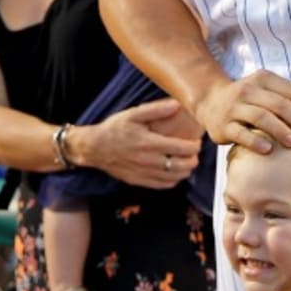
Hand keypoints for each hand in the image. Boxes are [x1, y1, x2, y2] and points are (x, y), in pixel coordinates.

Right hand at [80, 99, 202, 188]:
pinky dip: (173, 180)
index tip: (197, 142)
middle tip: (194, 152)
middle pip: (180, 166)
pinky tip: (174, 172)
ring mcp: (143, 173)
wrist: (93, 148)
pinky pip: (162, 185)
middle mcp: (148, 161)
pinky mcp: (138, 181)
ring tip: (188, 162)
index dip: (194, 147)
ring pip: (173, 178)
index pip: (181, 148)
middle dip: (193, 160)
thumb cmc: (114, 129)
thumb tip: (177, 104)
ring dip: (185, 171)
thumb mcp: (133, 114)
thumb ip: (156, 109)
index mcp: (149, 143)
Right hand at [194, 72, 290, 152]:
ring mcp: (234, 107)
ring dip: (281, 130)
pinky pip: (240, 133)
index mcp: (264, 79)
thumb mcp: (273, 91)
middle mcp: (248, 90)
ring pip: (261, 117)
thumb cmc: (251, 98)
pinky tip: (269, 150)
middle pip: (279, 104)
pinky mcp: (223, 125)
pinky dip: (255, 141)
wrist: (210, 101)